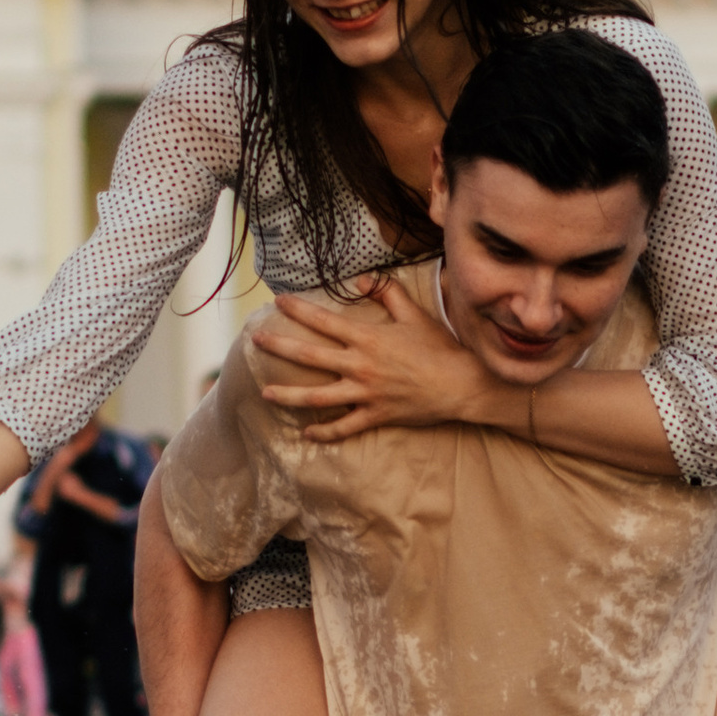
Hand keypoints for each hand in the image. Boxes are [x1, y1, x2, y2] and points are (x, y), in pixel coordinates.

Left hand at [252, 277, 497, 440]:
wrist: (460, 384)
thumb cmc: (438, 348)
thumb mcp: (414, 314)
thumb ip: (386, 293)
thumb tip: (360, 281)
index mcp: (367, 338)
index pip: (324, 321)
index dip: (299, 310)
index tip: (278, 302)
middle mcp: (360, 365)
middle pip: (310, 355)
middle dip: (280, 346)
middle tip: (256, 340)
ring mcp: (365, 393)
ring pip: (317, 397)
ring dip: (288, 394)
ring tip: (266, 393)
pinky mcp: (375, 415)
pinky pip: (344, 427)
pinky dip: (324, 433)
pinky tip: (306, 433)